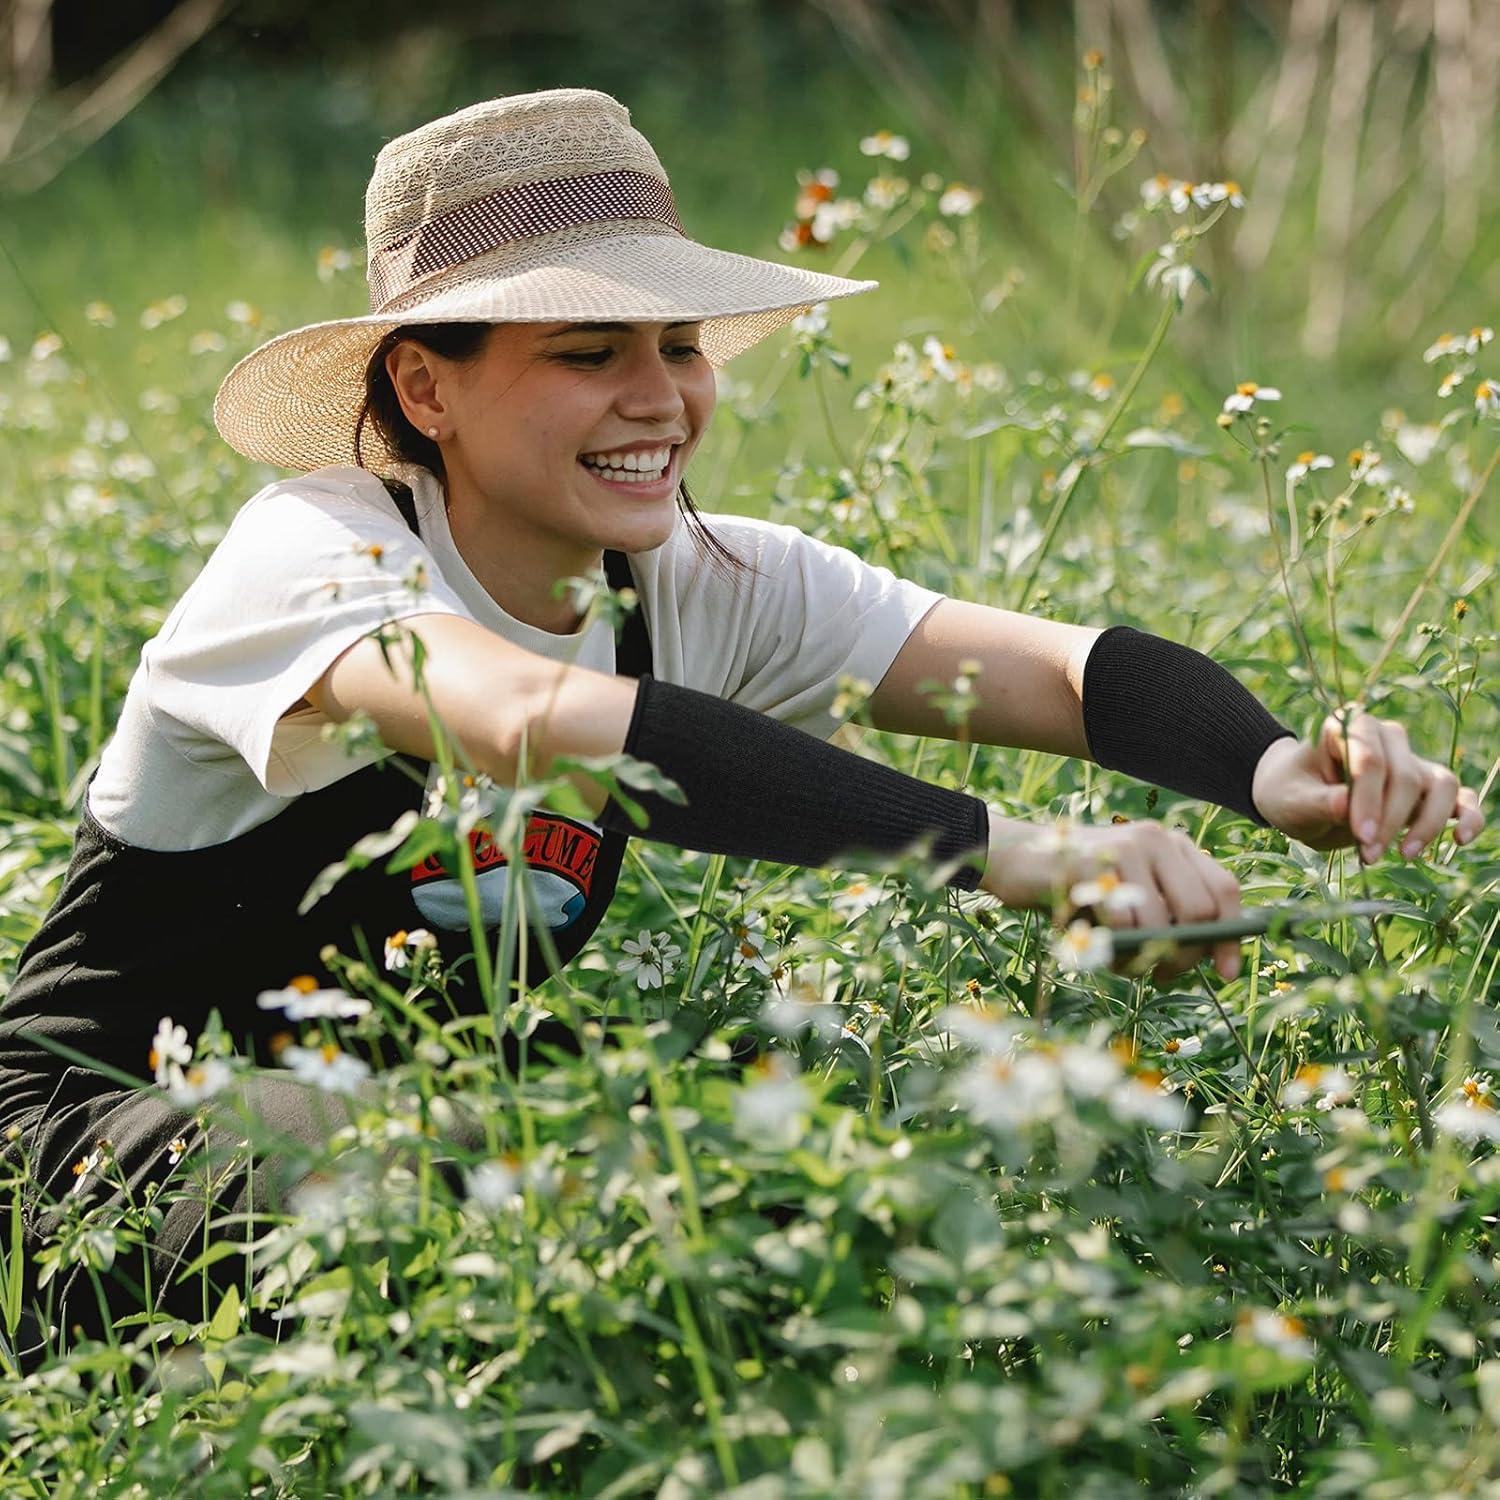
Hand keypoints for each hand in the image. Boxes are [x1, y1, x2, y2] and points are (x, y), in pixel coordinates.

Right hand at [981, 812, 1243, 984]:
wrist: (1015, 859)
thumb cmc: (1077, 889)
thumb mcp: (1130, 896)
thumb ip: (1168, 914)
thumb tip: (1211, 958)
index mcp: (1172, 845)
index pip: (1224, 888)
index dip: (1232, 934)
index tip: (1227, 972)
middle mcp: (1156, 839)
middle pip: (1199, 911)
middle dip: (1185, 954)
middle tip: (1162, 972)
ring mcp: (1124, 847)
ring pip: (1159, 924)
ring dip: (1142, 957)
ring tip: (1120, 959)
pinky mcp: (1092, 863)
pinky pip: (1120, 923)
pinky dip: (1114, 947)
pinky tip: (1099, 944)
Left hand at [1250, 713, 1485, 862]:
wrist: (1296, 800)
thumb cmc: (1290, 794)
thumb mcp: (1291, 802)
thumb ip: (1317, 803)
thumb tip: (1345, 805)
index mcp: (1348, 726)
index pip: (1370, 760)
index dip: (1369, 800)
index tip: (1362, 836)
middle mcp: (1386, 737)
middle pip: (1404, 777)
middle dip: (1390, 821)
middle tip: (1369, 855)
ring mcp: (1410, 761)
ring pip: (1440, 784)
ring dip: (1427, 824)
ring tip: (1404, 855)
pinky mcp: (1426, 788)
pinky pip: (1460, 797)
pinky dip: (1468, 816)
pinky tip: (1462, 839)